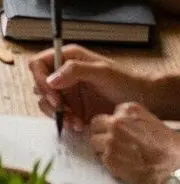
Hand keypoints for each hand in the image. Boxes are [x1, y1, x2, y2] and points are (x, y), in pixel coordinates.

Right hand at [29, 44, 151, 131]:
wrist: (144, 100)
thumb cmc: (126, 81)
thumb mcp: (101, 72)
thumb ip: (75, 71)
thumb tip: (51, 79)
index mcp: (68, 58)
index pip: (39, 64)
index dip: (40, 78)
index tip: (53, 94)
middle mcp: (65, 74)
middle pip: (39, 85)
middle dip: (49, 100)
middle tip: (63, 110)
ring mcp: (68, 92)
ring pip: (46, 102)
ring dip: (57, 114)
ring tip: (74, 121)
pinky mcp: (74, 109)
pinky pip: (60, 116)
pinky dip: (65, 122)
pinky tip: (79, 125)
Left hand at [89, 103, 179, 183]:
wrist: (173, 167)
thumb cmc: (168, 148)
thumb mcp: (152, 122)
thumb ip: (133, 121)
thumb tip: (124, 127)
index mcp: (129, 110)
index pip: (110, 114)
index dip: (114, 125)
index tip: (120, 133)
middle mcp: (117, 122)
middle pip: (96, 124)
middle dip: (102, 133)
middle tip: (111, 143)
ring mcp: (111, 140)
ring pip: (94, 141)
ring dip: (102, 148)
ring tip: (117, 155)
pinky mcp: (109, 158)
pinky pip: (100, 158)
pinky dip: (108, 162)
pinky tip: (121, 165)